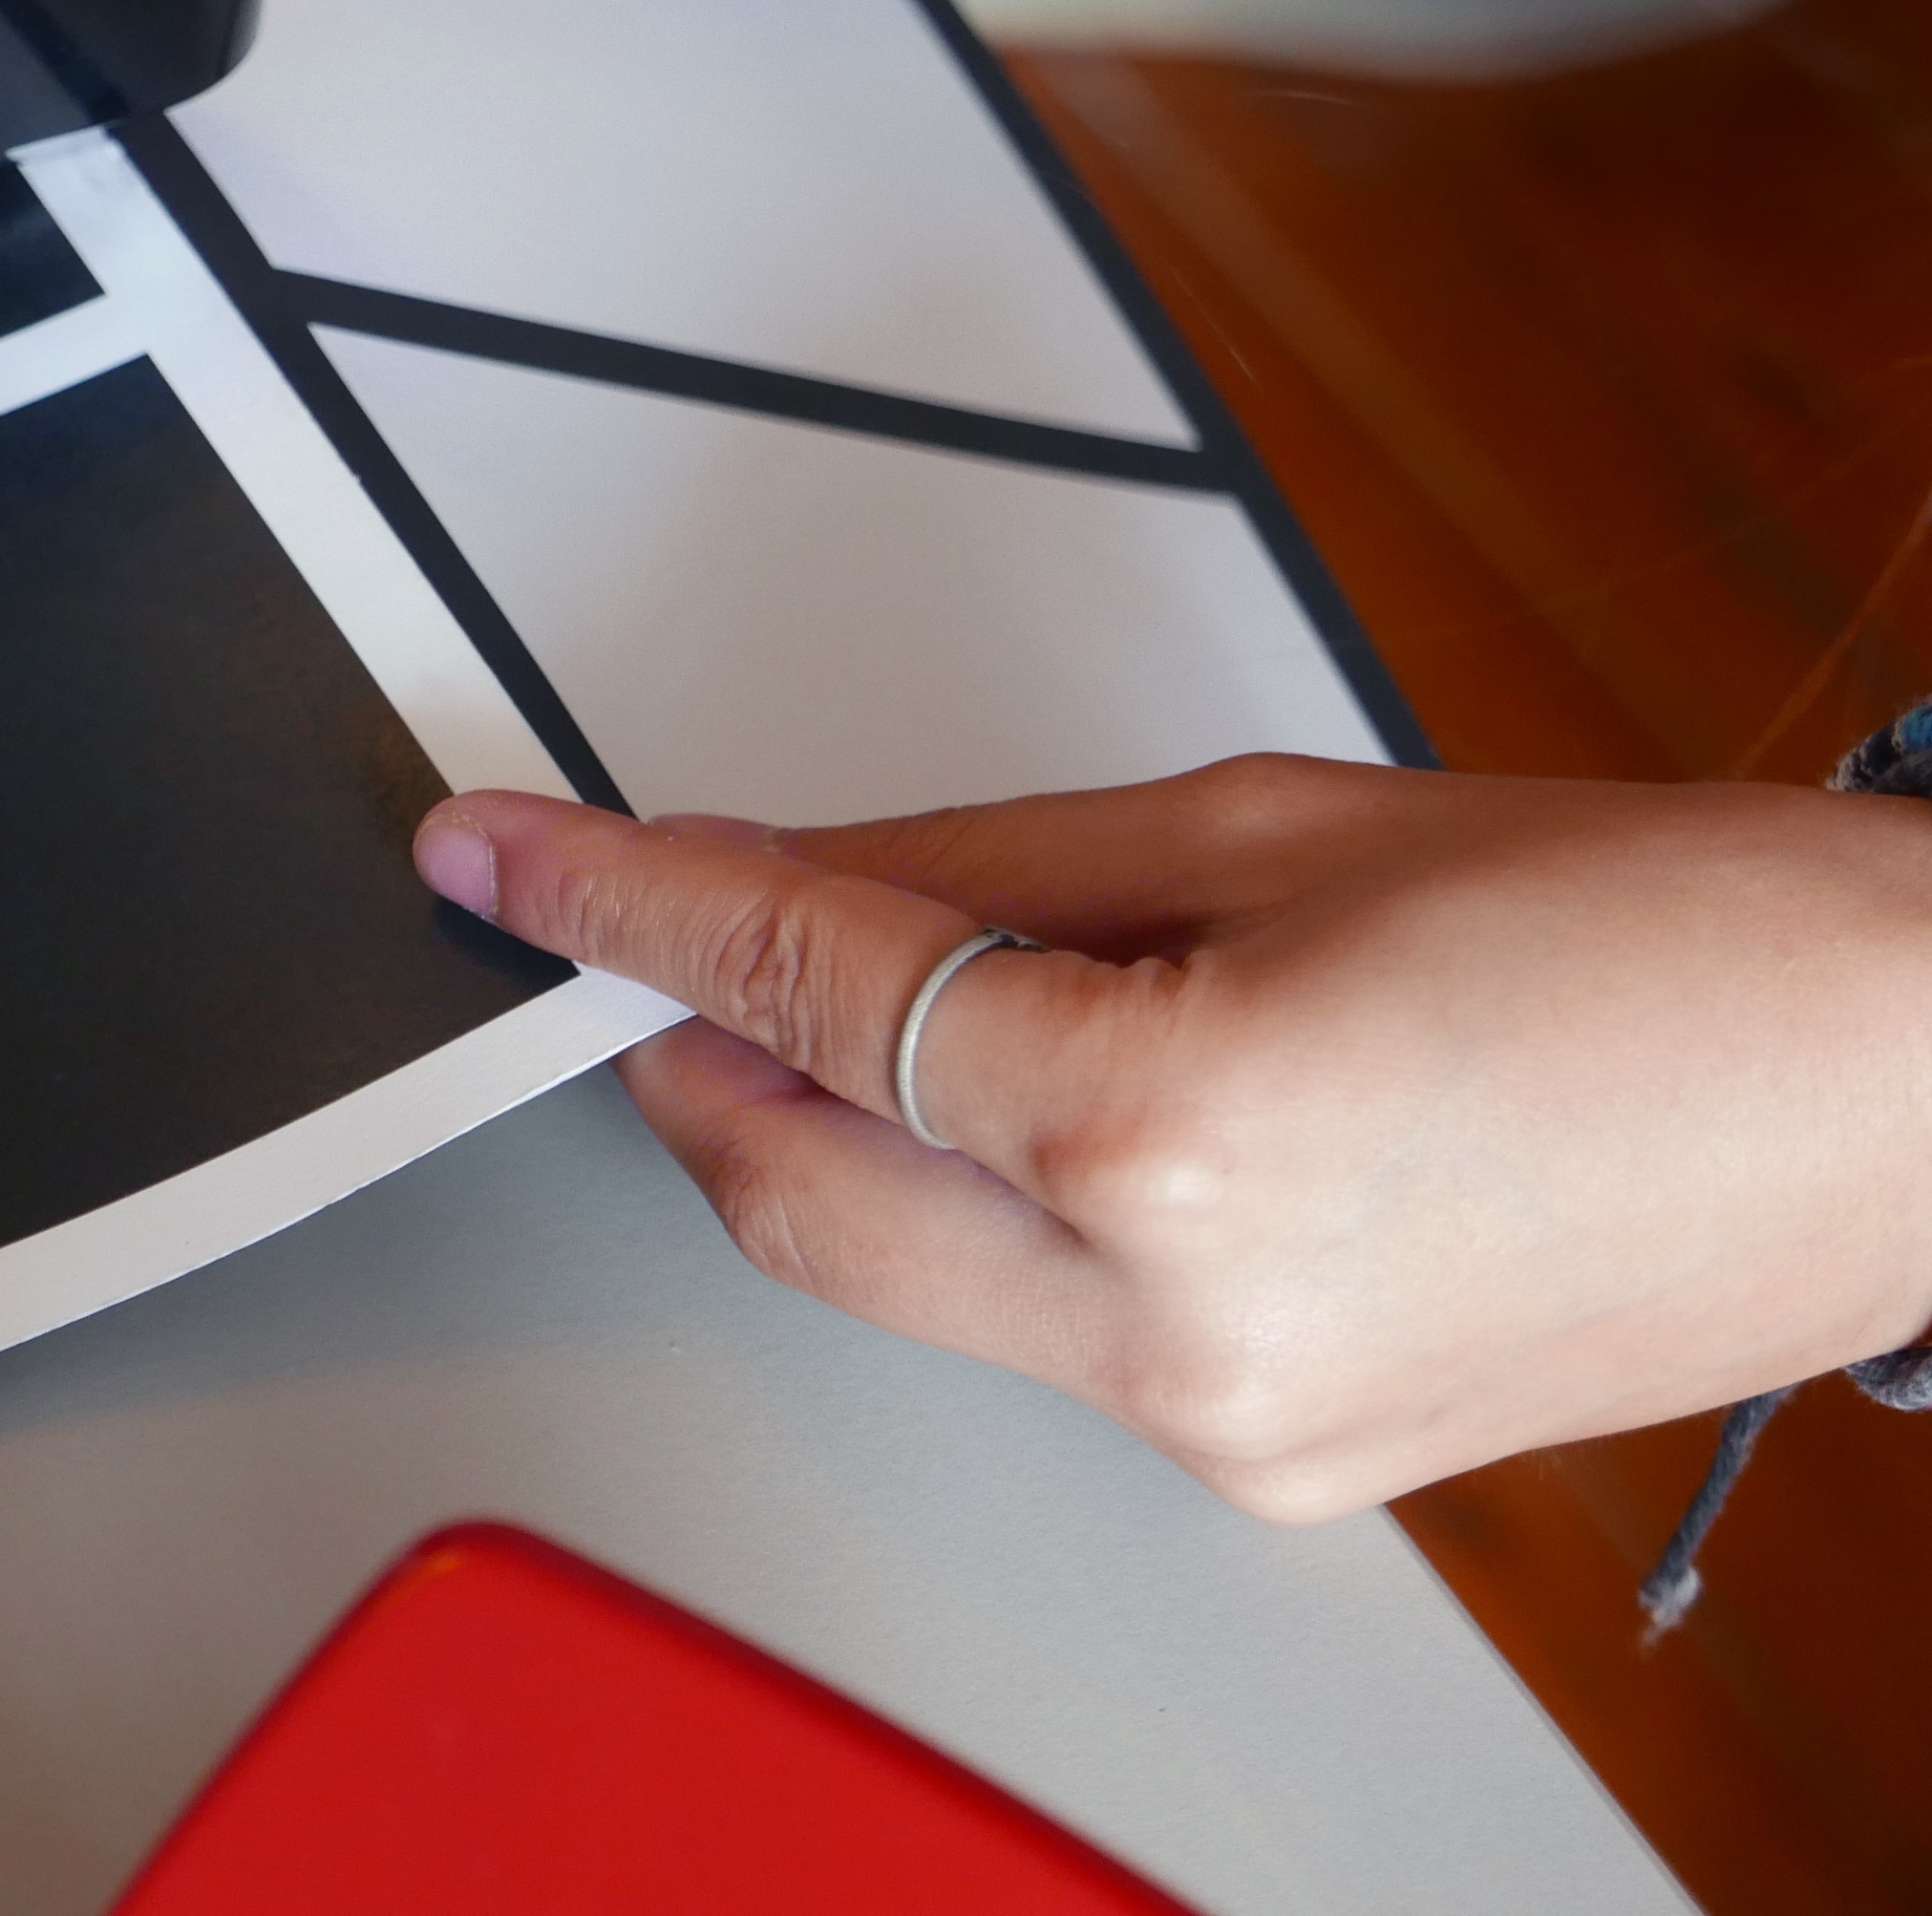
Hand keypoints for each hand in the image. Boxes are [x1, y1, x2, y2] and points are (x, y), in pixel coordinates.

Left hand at [411, 757, 1931, 1517]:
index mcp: (1168, 1132)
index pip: (794, 995)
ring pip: (888, 1264)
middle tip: (655, 923)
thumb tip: (757, 875)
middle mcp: (1174, 1324)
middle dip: (692, 1043)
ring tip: (918, 992)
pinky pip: (1024, 1327)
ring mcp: (1218, 1427)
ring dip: (836, 1124)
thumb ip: (953, 871)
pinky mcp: (1262, 1470)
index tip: (505, 867)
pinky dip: (975, 1205)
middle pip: (784, 1183)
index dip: (613, 909)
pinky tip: (1050, 1102)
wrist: (1894, 1089)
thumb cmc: (1647, 935)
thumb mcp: (1247, 827)